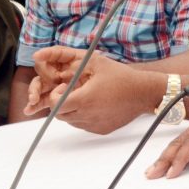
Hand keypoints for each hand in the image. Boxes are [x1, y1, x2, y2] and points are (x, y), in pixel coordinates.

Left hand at [27, 47, 149, 133]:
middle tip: (73, 91)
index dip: (56, 95)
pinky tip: (97, 105)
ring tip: (87, 97)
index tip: (65, 87)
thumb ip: (69, 60)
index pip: (55, 103)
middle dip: (61, 102)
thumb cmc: (122, 76)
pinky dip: (84, 116)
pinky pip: (84, 125)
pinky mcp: (101, 130)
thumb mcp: (96, 62)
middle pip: (60, 114)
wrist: (145, 93)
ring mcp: (94, 125)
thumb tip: (43, 59)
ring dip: (72, 109)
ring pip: (71, 120)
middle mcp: (87, 115)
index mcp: (84, 99)